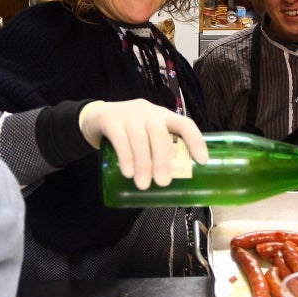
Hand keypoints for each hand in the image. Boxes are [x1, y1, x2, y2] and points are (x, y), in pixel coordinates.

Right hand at [78, 99, 207, 189]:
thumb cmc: (130, 130)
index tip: (202, 161)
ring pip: (139, 139)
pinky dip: (126, 157)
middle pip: (160, 135)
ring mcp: (129, 114)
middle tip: (163, 183)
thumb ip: (160, 149)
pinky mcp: (110, 120)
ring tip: (143, 185)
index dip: (196, 141)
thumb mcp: (148, 134)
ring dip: (143, 164)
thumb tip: (176, 182)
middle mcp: (149, 112)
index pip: (185, 124)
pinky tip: (128, 172)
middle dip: (163, 160)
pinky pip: (120, 139)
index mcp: (164, 116)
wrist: (95, 116)